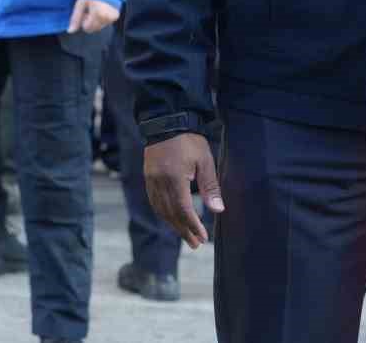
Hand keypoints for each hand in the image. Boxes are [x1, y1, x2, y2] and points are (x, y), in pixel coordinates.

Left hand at [68, 0, 119, 33]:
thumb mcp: (81, 3)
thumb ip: (75, 18)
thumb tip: (70, 31)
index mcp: (97, 14)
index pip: (87, 28)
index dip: (83, 20)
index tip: (84, 12)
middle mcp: (106, 18)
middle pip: (94, 29)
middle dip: (90, 21)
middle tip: (90, 10)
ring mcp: (112, 18)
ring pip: (100, 27)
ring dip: (96, 20)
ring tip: (96, 9)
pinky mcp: (116, 16)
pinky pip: (106, 23)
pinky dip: (102, 18)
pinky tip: (101, 10)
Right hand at [143, 132, 223, 249]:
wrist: (167, 122)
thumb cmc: (189, 141)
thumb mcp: (205, 162)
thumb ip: (210, 187)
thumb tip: (218, 211)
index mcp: (174, 178)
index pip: (183, 209)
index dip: (193, 225)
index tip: (203, 237)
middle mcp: (159, 182)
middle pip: (171, 213)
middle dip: (184, 230)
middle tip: (195, 244)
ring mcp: (151, 179)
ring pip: (160, 209)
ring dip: (173, 225)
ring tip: (185, 236)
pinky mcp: (148, 176)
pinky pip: (154, 200)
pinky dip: (163, 213)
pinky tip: (171, 218)